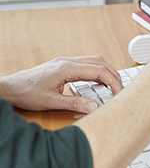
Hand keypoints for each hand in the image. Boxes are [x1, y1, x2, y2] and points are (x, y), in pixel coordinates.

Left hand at [0, 56, 122, 113]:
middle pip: (99, 62)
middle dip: (113, 74)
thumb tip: (94, 106)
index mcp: (66, 68)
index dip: (112, 80)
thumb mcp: (51, 102)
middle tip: (120, 89)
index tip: (119, 92)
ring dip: (105, 71)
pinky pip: (85, 64)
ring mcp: (65, 62)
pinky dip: (96, 71)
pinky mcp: (62, 65)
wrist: (10, 87)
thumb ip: (74, 103)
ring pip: (93, 61)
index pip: (98, 70)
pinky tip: (97, 82)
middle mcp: (67, 61)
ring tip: (112, 85)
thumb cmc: (26, 93)